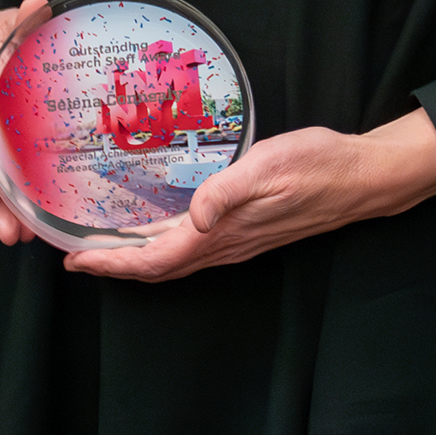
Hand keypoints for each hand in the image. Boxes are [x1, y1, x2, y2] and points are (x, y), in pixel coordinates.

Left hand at [64, 109, 435, 281]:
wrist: (361, 177)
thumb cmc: (316, 165)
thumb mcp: (268, 166)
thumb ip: (227, 191)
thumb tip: (194, 218)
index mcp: (223, 234)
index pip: (156, 261)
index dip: (113, 264)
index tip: (76, 262)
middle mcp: (226, 246)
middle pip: (158, 269)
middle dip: (114, 267)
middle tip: (74, 259)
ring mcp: (237, 242)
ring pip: (174, 262)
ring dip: (135, 259)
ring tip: (102, 248)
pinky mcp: (247, 231)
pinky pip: (193, 249)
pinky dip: (161, 248)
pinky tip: (153, 231)